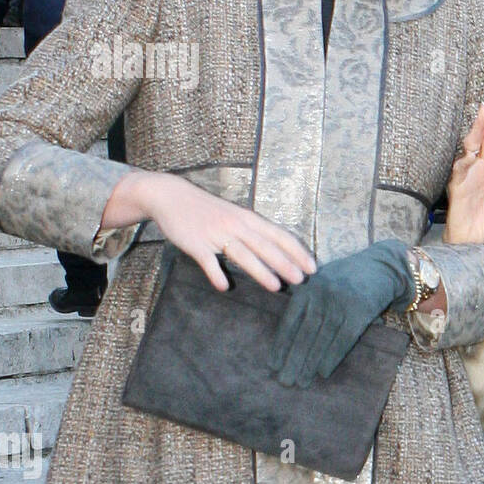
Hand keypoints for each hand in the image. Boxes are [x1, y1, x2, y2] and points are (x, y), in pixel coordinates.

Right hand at [102, 169, 314, 291]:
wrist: (171, 196)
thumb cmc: (208, 210)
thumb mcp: (236, 215)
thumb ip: (253, 232)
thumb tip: (276, 252)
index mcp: (248, 219)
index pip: (279, 235)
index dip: (297, 251)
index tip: (312, 266)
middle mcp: (236, 226)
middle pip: (265, 246)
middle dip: (285, 263)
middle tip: (301, 280)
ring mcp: (215, 234)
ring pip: (242, 254)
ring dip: (260, 271)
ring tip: (276, 287)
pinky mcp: (195, 243)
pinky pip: (207, 261)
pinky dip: (216, 273)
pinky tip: (224, 287)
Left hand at [268, 239, 414, 387]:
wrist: (382, 266)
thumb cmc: (347, 277)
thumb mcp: (320, 279)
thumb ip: (303, 296)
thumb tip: (283, 327)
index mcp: (308, 286)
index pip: (291, 320)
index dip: (281, 344)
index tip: (273, 364)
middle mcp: (322, 293)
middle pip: (305, 332)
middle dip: (293, 359)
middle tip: (284, 380)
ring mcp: (342, 302)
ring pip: (322, 338)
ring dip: (310, 363)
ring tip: (301, 381)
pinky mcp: (361, 311)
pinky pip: (343, 339)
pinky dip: (332, 357)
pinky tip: (323, 372)